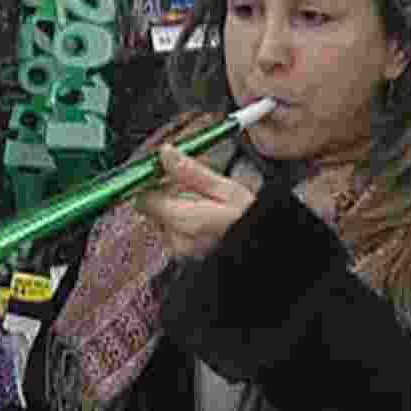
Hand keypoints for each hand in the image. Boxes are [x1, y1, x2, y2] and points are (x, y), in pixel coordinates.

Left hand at [135, 144, 255, 259]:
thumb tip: (166, 154)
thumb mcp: (227, 190)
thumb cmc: (252, 223)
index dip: (154, 182)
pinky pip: (175, 232)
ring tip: (207, 204)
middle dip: (171, 193)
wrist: (265, 249)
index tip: (167, 172)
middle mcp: (177, 240)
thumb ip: (191, 172)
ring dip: (179, 207)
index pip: (144, 199)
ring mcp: (181, 250)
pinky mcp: (186, 256)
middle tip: (199, 187)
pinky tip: (206, 218)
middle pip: (155, 207)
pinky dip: (186, 221)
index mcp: (184, 221)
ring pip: (165, 219)